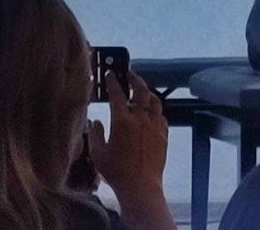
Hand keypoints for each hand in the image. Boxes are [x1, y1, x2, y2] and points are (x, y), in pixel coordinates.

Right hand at [88, 70, 174, 229]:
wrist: (141, 186)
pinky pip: (161, 115)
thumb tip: (96, 121)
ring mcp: (155, 125)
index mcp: (122, 120)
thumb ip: (95, 134)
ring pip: (154, 100)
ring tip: (141, 90)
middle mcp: (141, 118)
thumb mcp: (98, 153)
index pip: (117, 94)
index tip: (110, 74)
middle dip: (134, 79)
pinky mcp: (164, 133)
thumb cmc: (116, 171)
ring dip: (147, 92)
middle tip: (129, 74)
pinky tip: (151, 112)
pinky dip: (155, 109)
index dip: (113, 82)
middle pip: (141, 90)